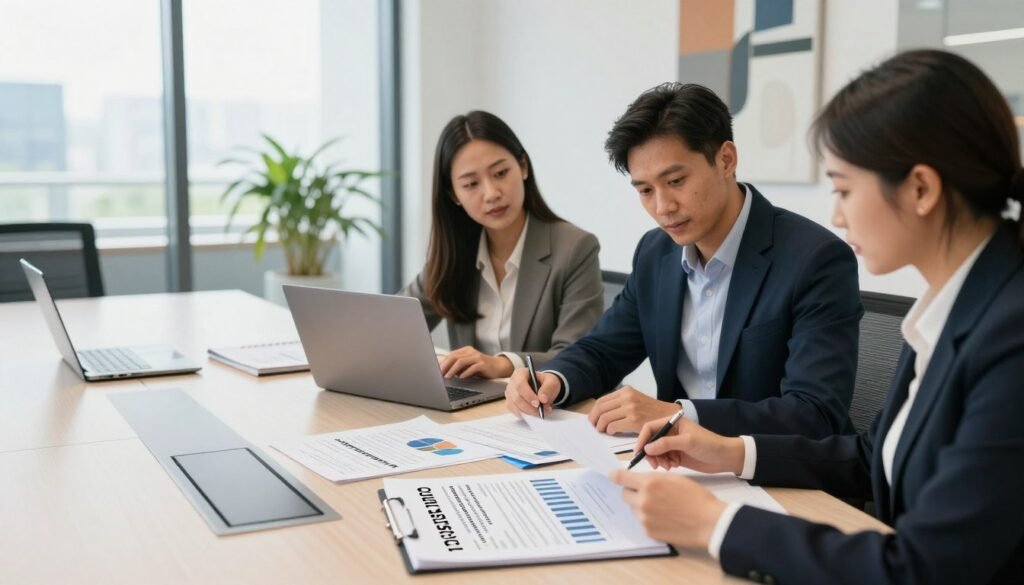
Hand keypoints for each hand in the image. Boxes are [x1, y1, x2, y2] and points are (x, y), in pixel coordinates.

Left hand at [439, 346, 513, 378]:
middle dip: (446, 366)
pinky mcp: (483, 364)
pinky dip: (466, 372)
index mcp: (466, 351)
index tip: (436, 371)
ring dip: (453, 370)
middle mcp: (471, 352)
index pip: (451, 355)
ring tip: (448, 377)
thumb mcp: (468, 365)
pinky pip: (473, 367)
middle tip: (440, 374)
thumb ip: (457, 366)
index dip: (443, 363)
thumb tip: (443, 371)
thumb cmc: (480, 367)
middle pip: (455, 357)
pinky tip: (461, 377)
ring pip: (461, 361)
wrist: (498, 367)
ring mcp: (477, 357)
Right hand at [504, 368, 559, 418]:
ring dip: (529, 412)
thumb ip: (548, 388)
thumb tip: (542, 399)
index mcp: (520, 373)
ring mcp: (509, 393)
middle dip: (530, 407)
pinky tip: (534, 413)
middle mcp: (512, 382)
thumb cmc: (546, 382)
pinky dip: (525, 415)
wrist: (544, 388)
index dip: (528, 395)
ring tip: (542, 411)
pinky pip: (515, 412)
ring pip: (515, 406)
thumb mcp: (552, 382)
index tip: (538, 403)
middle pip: (516, 397)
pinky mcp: (510, 403)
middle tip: (543, 410)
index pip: (520, 385)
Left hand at [587, 386, 680, 433]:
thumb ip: (620, 402)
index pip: (602, 400)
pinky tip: (612, 432)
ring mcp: (630, 409)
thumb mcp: (635, 399)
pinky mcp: (634, 421)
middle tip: (594, 426)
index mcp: (626, 391)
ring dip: (600, 426)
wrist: (668, 416)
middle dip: (594, 419)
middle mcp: (627, 397)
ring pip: (604, 418)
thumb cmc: (651, 411)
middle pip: (600, 409)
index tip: (592, 419)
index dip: (594, 411)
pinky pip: (613, 426)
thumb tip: (600, 412)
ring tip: (603, 430)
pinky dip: (609, 430)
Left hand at [609, 470, 725, 549]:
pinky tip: (665, 517)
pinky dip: (649, 518)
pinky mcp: (649, 531)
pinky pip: (642, 521)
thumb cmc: (696, 498)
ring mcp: (644, 517)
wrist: (709, 522)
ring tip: (662, 506)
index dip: (616, 476)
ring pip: (634, 508)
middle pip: (625, 493)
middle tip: (647, 492)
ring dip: (641, 505)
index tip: (613, 475)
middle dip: (632, 491)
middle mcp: (643, 500)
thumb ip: (653, 478)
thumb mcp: (675, 479)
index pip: (621, 477)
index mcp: (650, 483)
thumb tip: (639, 479)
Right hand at [635, 416, 745, 474]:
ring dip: (658, 460)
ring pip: (655, 452)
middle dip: (650, 453)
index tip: (639, 451)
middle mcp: (670, 432)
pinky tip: (673, 467)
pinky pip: (663, 459)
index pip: (650, 428)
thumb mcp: (688, 442)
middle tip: (654, 464)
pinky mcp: (676, 455)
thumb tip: (647, 448)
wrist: (725, 458)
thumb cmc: (709, 445)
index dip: (642, 439)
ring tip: (668, 466)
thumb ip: (666, 444)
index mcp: (673, 422)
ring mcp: (673, 444)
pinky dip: (664, 464)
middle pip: (650, 441)